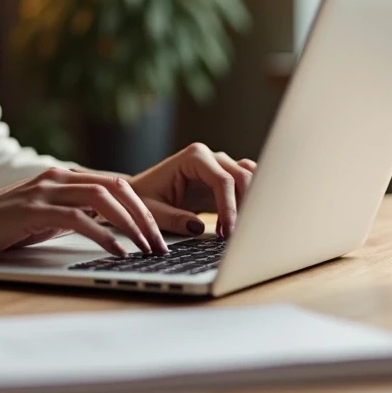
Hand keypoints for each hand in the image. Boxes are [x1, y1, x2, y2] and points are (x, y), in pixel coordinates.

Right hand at [0, 168, 170, 259]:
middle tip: (161, 242)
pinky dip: (104, 236)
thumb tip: (108, 226)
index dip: (143, 206)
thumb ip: (73, 214)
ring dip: (131, 225)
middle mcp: (58, 177)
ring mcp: (45, 191)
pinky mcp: (34, 211)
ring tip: (146, 248)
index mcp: (63, 177)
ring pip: (103, 199)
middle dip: (145, 215)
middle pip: (117, 187)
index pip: (116, 184)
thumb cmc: (1, 226)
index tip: (161, 231)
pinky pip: (79, 219)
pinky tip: (117, 252)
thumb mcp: (45, 217)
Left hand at [129, 143, 256, 239]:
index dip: (229, 208)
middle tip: (235, 235)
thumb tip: (198, 228)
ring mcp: (220, 166)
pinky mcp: (224, 181)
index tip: (228, 233)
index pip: (222, 180)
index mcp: (193, 158)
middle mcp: (211, 157)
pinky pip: (246, 187)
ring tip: (239, 229)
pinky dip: (248, 203)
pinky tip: (238, 224)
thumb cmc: (143, 199)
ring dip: (250, 203)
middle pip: (243, 176)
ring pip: (250, 179)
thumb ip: (173, 219)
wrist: (141, 194)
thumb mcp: (152, 211)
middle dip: (244, 206)